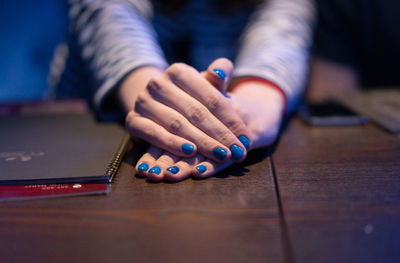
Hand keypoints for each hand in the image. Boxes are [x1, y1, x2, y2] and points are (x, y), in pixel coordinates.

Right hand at [135, 80, 284, 181]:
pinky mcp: (132, 120)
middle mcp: (158, 83)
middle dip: (220, 135)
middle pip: (196, 112)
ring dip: (201, 142)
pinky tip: (190, 153)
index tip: (246, 138)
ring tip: (221, 155)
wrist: (157, 104)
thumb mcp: (205, 85)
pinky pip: (153, 134)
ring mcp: (142, 101)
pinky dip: (172, 144)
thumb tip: (221, 70)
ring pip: (177, 124)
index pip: (211, 98)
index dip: (231, 120)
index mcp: (179, 71)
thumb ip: (218, 75)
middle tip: (238, 152)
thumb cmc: (189, 97)